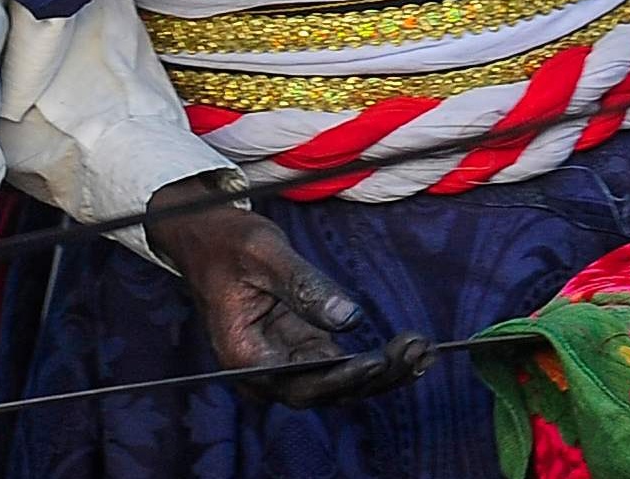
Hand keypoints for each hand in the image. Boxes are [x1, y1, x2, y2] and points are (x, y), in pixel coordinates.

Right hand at [143, 177, 400, 406]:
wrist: (206, 237)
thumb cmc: (227, 242)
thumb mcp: (263, 253)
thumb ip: (303, 285)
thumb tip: (350, 318)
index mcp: (246, 356)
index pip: (301, 385)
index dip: (343, 378)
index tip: (379, 361)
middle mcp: (265, 371)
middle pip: (327, 391)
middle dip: (376, 376)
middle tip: (417, 349)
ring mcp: (286, 362)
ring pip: (341, 383)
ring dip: (384, 371)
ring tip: (422, 349)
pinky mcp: (302, 350)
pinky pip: (343, 366)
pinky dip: (376, 361)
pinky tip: (408, 349)